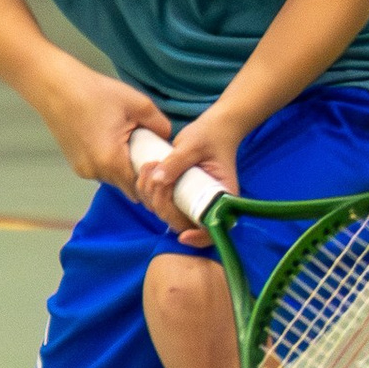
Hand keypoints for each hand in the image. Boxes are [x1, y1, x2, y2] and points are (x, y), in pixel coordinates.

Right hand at [34, 61, 168, 191]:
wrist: (54, 86)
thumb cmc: (95, 92)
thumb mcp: (137, 103)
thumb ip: (160, 125)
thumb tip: (168, 139)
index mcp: (111, 161)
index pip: (142, 188)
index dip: (154, 179)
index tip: (162, 164)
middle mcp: (95, 172)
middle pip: (128, 186)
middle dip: (140, 174)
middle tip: (148, 150)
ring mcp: (82, 170)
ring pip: (114, 178)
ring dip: (124, 166)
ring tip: (127, 140)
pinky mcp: (75, 163)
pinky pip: (100, 170)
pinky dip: (109, 162)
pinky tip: (110, 138)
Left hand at [138, 108, 243, 245]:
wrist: (212, 129)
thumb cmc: (209, 136)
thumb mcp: (193, 145)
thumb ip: (176, 162)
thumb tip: (157, 180)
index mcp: (221, 198)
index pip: (213, 229)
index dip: (198, 238)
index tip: (183, 236)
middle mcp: (207, 205)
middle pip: (181, 223)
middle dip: (162, 204)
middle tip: (155, 173)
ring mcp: (191, 202)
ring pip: (166, 214)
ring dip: (150, 195)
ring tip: (151, 165)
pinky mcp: (178, 196)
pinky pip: (159, 203)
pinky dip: (147, 190)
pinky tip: (147, 168)